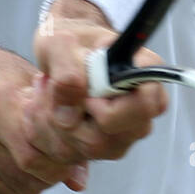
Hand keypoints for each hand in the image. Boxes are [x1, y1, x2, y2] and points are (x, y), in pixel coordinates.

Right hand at [0, 38, 88, 193]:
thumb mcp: (32, 86)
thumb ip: (58, 130)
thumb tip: (79, 181)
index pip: (35, 157)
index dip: (59, 163)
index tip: (68, 156)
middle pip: (23, 179)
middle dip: (48, 177)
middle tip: (54, 161)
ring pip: (10, 193)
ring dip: (29, 184)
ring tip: (30, 159)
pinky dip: (8, 188)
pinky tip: (8, 164)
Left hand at [25, 0, 167, 167]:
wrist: (62, 49)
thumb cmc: (70, 40)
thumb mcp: (59, 42)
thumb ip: (66, 72)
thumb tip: (69, 115)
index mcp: (144, 72)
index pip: (146, 106)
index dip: (111, 108)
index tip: (87, 94)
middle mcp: (140, 107)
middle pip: (112, 138)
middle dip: (72, 119)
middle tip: (55, 86)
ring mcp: (123, 131)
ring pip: (90, 150)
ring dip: (55, 123)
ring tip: (48, 91)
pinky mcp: (102, 145)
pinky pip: (71, 154)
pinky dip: (49, 132)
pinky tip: (48, 106)